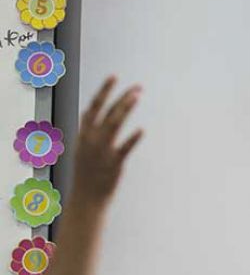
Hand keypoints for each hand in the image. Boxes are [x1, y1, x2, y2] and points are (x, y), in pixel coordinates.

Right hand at [71, 77, 142, 205]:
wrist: (86, 198)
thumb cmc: (87, 172)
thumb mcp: (82, 148)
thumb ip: (88, 130)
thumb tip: (90, 112)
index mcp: (83, 134)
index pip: (93, 107)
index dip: (104, 91)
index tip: (114, 77)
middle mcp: (91, 139)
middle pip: (107, 112)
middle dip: (121, 96)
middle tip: (138, 86)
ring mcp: (102, 150)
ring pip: (114, 124)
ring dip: (125, 108)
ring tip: (137, 96)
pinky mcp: (113, 163)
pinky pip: (124, 148)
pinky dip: (132, 139)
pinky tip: (142, 130)